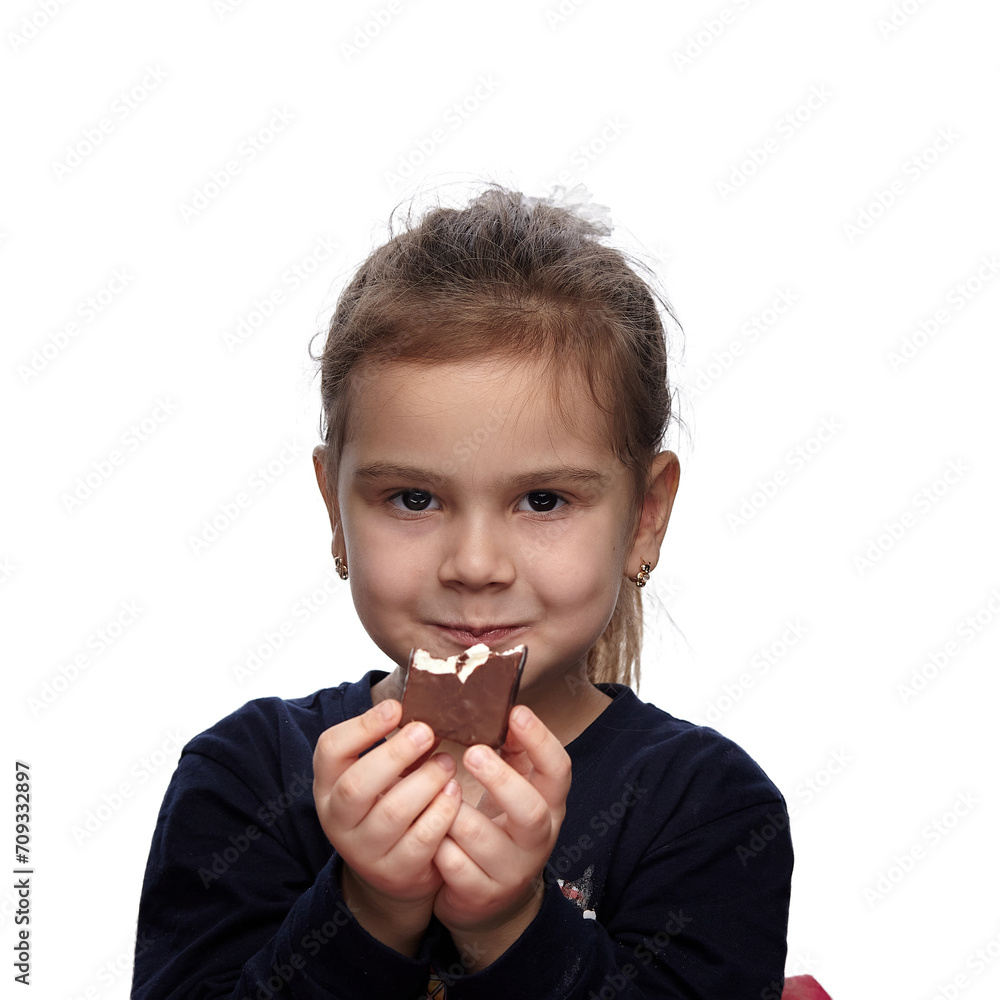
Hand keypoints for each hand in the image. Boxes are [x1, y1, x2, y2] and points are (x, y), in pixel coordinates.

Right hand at [312, 699, 461, 954]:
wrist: (397, 868)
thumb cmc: (391, 800)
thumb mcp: (379, 772)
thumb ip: (392, 740)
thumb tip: (427, 698)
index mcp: (329, 784)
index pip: (330, 749)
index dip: (362, 726)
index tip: (396, 708)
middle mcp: (338, 818)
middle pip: (357, 784)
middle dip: (395, 753)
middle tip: (428, 731)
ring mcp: (364, 850)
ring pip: (392, 813)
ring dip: (425, 782)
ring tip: (448, 763)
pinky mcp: (395, 872)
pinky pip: (420, 841)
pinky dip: (441, 813)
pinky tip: (454, 794)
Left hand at [432, 706, 570, 968]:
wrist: (489, 897)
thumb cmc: (498, 825)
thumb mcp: (514, 788)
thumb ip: (513, 751)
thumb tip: (506, 706)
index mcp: (549, 805)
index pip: (559, 770)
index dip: (541, 740)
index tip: (516, 712)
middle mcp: (537, 839)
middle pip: (530, 811)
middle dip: (501, 780)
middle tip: (473, 753)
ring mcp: (511, 871)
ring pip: (485, 841)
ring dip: (457, 814)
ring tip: (438, 793)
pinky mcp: (482, 894)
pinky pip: (456, 868)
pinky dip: (439, 848)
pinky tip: (429, 832)